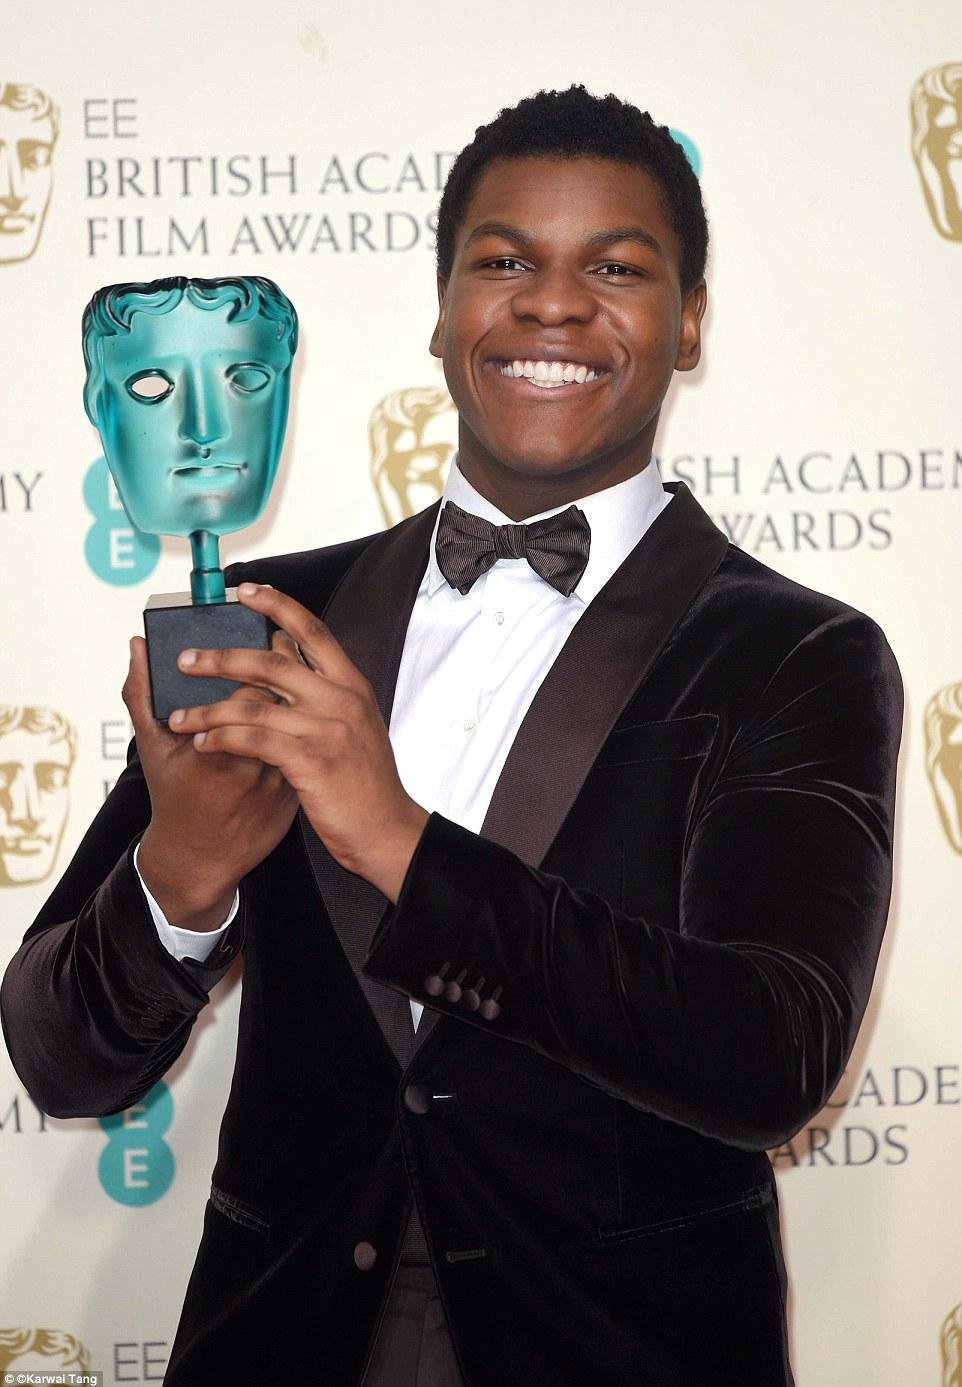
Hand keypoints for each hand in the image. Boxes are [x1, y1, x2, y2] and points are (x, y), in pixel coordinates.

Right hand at [124, 633, 298, 929]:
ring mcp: (280, 782)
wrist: (202, 858)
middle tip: (276, 650)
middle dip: (282, 672)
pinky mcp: (296, 791)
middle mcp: (254, 768)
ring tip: (287, 677)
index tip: (250, 647)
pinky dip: (305, 724)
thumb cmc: (174, 798)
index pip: (249, 692)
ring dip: (298, 697)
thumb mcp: (152, 749)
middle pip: (282, 704)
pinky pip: (309, 747)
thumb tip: (137, 645)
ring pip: (301, 724)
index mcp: (216, 752)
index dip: (255, 664)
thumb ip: (141, 694)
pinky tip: (297, 712)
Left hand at [168, 583, 428, 903]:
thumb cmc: (366, 782)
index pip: (312, 630)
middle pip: (272, 661)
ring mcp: (326, 728)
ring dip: (209, 709)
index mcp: (352, 685)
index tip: (245, 591)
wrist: (385, 828)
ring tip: (179, 717)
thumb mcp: (355, 726)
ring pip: (253, 703)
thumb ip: (326, 694)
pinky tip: (203, 744)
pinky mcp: (309, 760)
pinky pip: (253, 740)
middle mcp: (341, 699)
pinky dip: (222, 739)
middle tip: (186, 660)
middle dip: (221, 658)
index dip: (277, 605)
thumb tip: (290, 661)